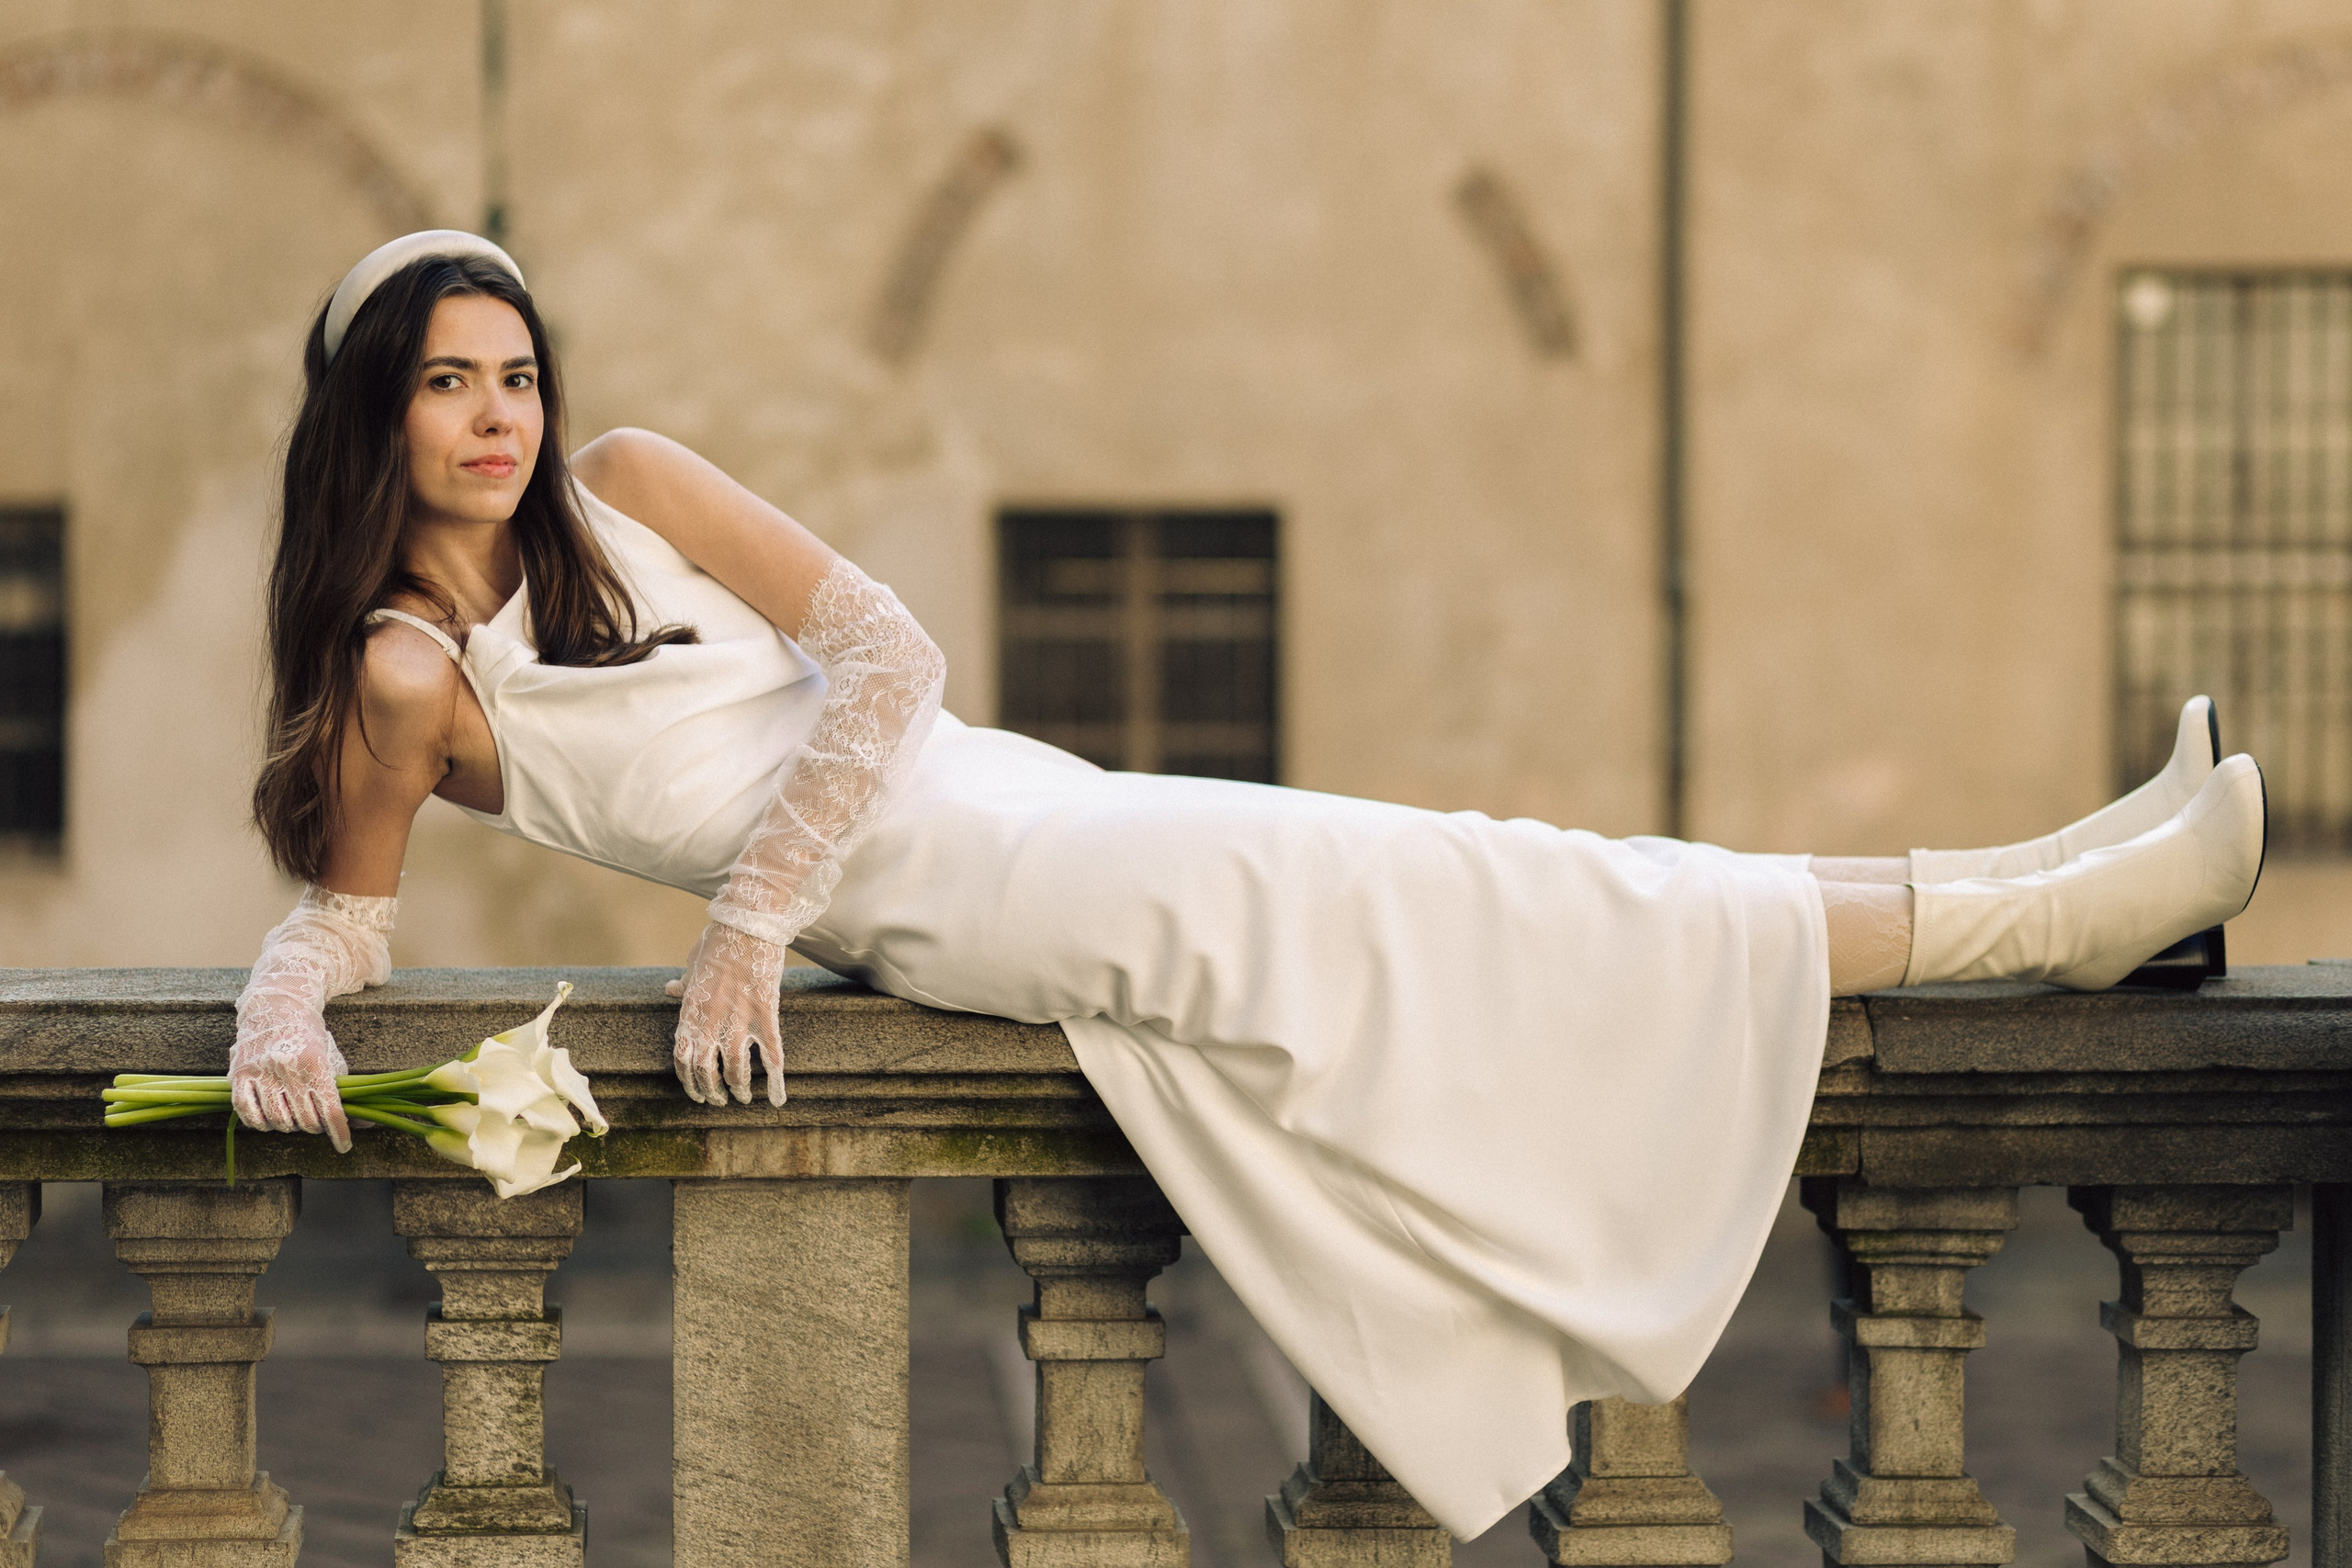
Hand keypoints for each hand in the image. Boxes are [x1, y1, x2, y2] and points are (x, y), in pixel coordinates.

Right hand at [229, 993, 352, 1153]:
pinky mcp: (239, 1074)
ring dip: (289, 1126)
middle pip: (305, 1120)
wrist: (278, 1003)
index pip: (330, 1110)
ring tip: (294, 1117)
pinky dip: (259, 1123)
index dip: (339, 1132)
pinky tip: (268, 1121)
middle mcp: (286, 1068)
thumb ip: (343, 1088)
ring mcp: (260, 1071)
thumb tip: (362, 1121)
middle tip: (315, 1121)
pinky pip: (247, 1112)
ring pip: (278, 1121)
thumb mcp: (332, 1056)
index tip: (344, 1146)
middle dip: (314, 1127)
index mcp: (314, 1062)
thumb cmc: (310, 1034)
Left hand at [667, 920, 788, 1104]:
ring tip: (744, 1097)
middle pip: (706, 1070)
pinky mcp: (766, 1014)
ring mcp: (739, 1019)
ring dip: (739, 1087)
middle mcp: (711, 1021)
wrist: (747, 924)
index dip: (688, 1081)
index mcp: (691, 1010)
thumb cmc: (718, 941)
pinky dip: (775, 1077)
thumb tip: (670, 989)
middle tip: (720, 1101)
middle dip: (712, 1091)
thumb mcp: (693, 963)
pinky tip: (778, 1093)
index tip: (696, 1092)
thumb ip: (683, 983)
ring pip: (735, 1068)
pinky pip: (771, 1053)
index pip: (682, 1058)